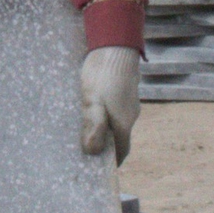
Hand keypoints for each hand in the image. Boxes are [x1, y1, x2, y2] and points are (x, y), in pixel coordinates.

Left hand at [78, 45, 140, 164]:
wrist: (115, 44)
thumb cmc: (103, 74)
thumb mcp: (93, 101)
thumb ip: (94, 126)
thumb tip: (92, 152)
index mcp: (123, 122)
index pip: (122, 150)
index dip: (112, 161)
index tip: (98, 168)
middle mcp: (130, 114)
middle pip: (119, 137)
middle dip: (105, 145)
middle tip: (85, 149)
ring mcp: (129, 101)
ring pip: (117, 121)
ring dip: (104, 128)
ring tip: (83, 129)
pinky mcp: (124, 89)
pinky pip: (115, 108)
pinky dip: (105, 113)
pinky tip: (92, 107)